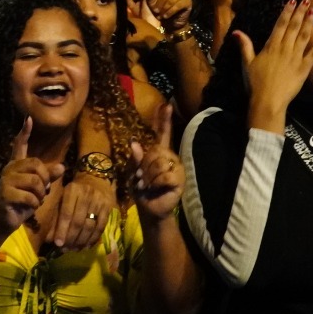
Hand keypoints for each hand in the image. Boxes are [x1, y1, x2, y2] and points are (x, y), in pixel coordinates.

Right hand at [0, 118, 63, 233]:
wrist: (6, 220)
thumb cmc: (23, 202)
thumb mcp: (39, 189)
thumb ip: (49, 177)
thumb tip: (62, 167)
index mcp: (17, 165)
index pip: (20, 145)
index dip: (25, 132)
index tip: (29, 119)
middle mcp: (9, 169)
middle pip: (37, 165)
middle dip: (45, 180)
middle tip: (42, 191)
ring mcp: (5, 180)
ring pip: (35, 182)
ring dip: (40, 195)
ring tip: (35, 200)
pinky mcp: (5, 193)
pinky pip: (30, 196)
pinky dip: (35, 204)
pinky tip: (29, 208)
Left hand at [130, 104, 183, 221]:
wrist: (148, 208)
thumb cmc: (141, 189)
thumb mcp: (133, 173)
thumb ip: (134, 159)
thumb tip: (134, 143)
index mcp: (158, 152)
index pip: (162, 133)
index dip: (164, 119)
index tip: (166, 105)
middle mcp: (169, 157)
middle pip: (155, 151)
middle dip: (144, 166)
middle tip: (142, 178)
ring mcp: (176, 168)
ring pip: (159, 164)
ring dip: (148, 177)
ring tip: (147, 185)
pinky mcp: (179, 179)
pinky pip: (165, 176)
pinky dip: (156, 183)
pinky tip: (155, 188)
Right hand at [234, 0, 312, 126]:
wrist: (268, 101)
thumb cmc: (255, 83)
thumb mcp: (247, 63)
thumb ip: (245, 46)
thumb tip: (237, 31)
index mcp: (271, 46)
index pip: (281, 24)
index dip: (287, 12)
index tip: (293, 1)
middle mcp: (285, 49)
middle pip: (294, 27)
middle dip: (300, 13)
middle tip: (307, 1)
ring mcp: (296, 58)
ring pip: (304, 37)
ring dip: (309, 23)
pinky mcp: (304, 69)